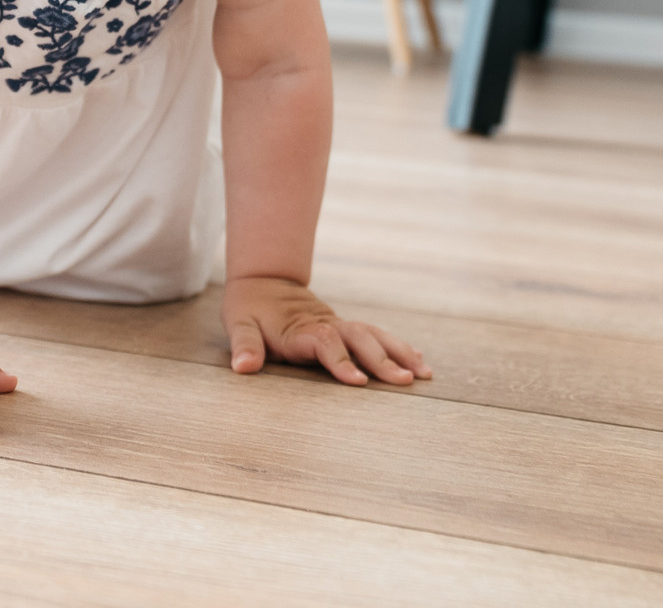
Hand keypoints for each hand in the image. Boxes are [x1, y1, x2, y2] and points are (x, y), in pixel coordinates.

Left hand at [222, 276, 430, 386]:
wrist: (264, 281)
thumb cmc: (249, 309)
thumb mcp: (238, 325)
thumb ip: (244, 346)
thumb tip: (244, 367)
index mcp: (299, 331)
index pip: (325, 344)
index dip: (341, 362)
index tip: (359, 381)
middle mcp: (325, 326)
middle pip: (359, 340)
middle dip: (383, 361)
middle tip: (406, 381)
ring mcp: (338, 325)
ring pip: (374, 336)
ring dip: (400, 353)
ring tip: (424, 374)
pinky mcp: (345, 328)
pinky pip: (376, 336)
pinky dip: (398, 346)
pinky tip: (418, 359)